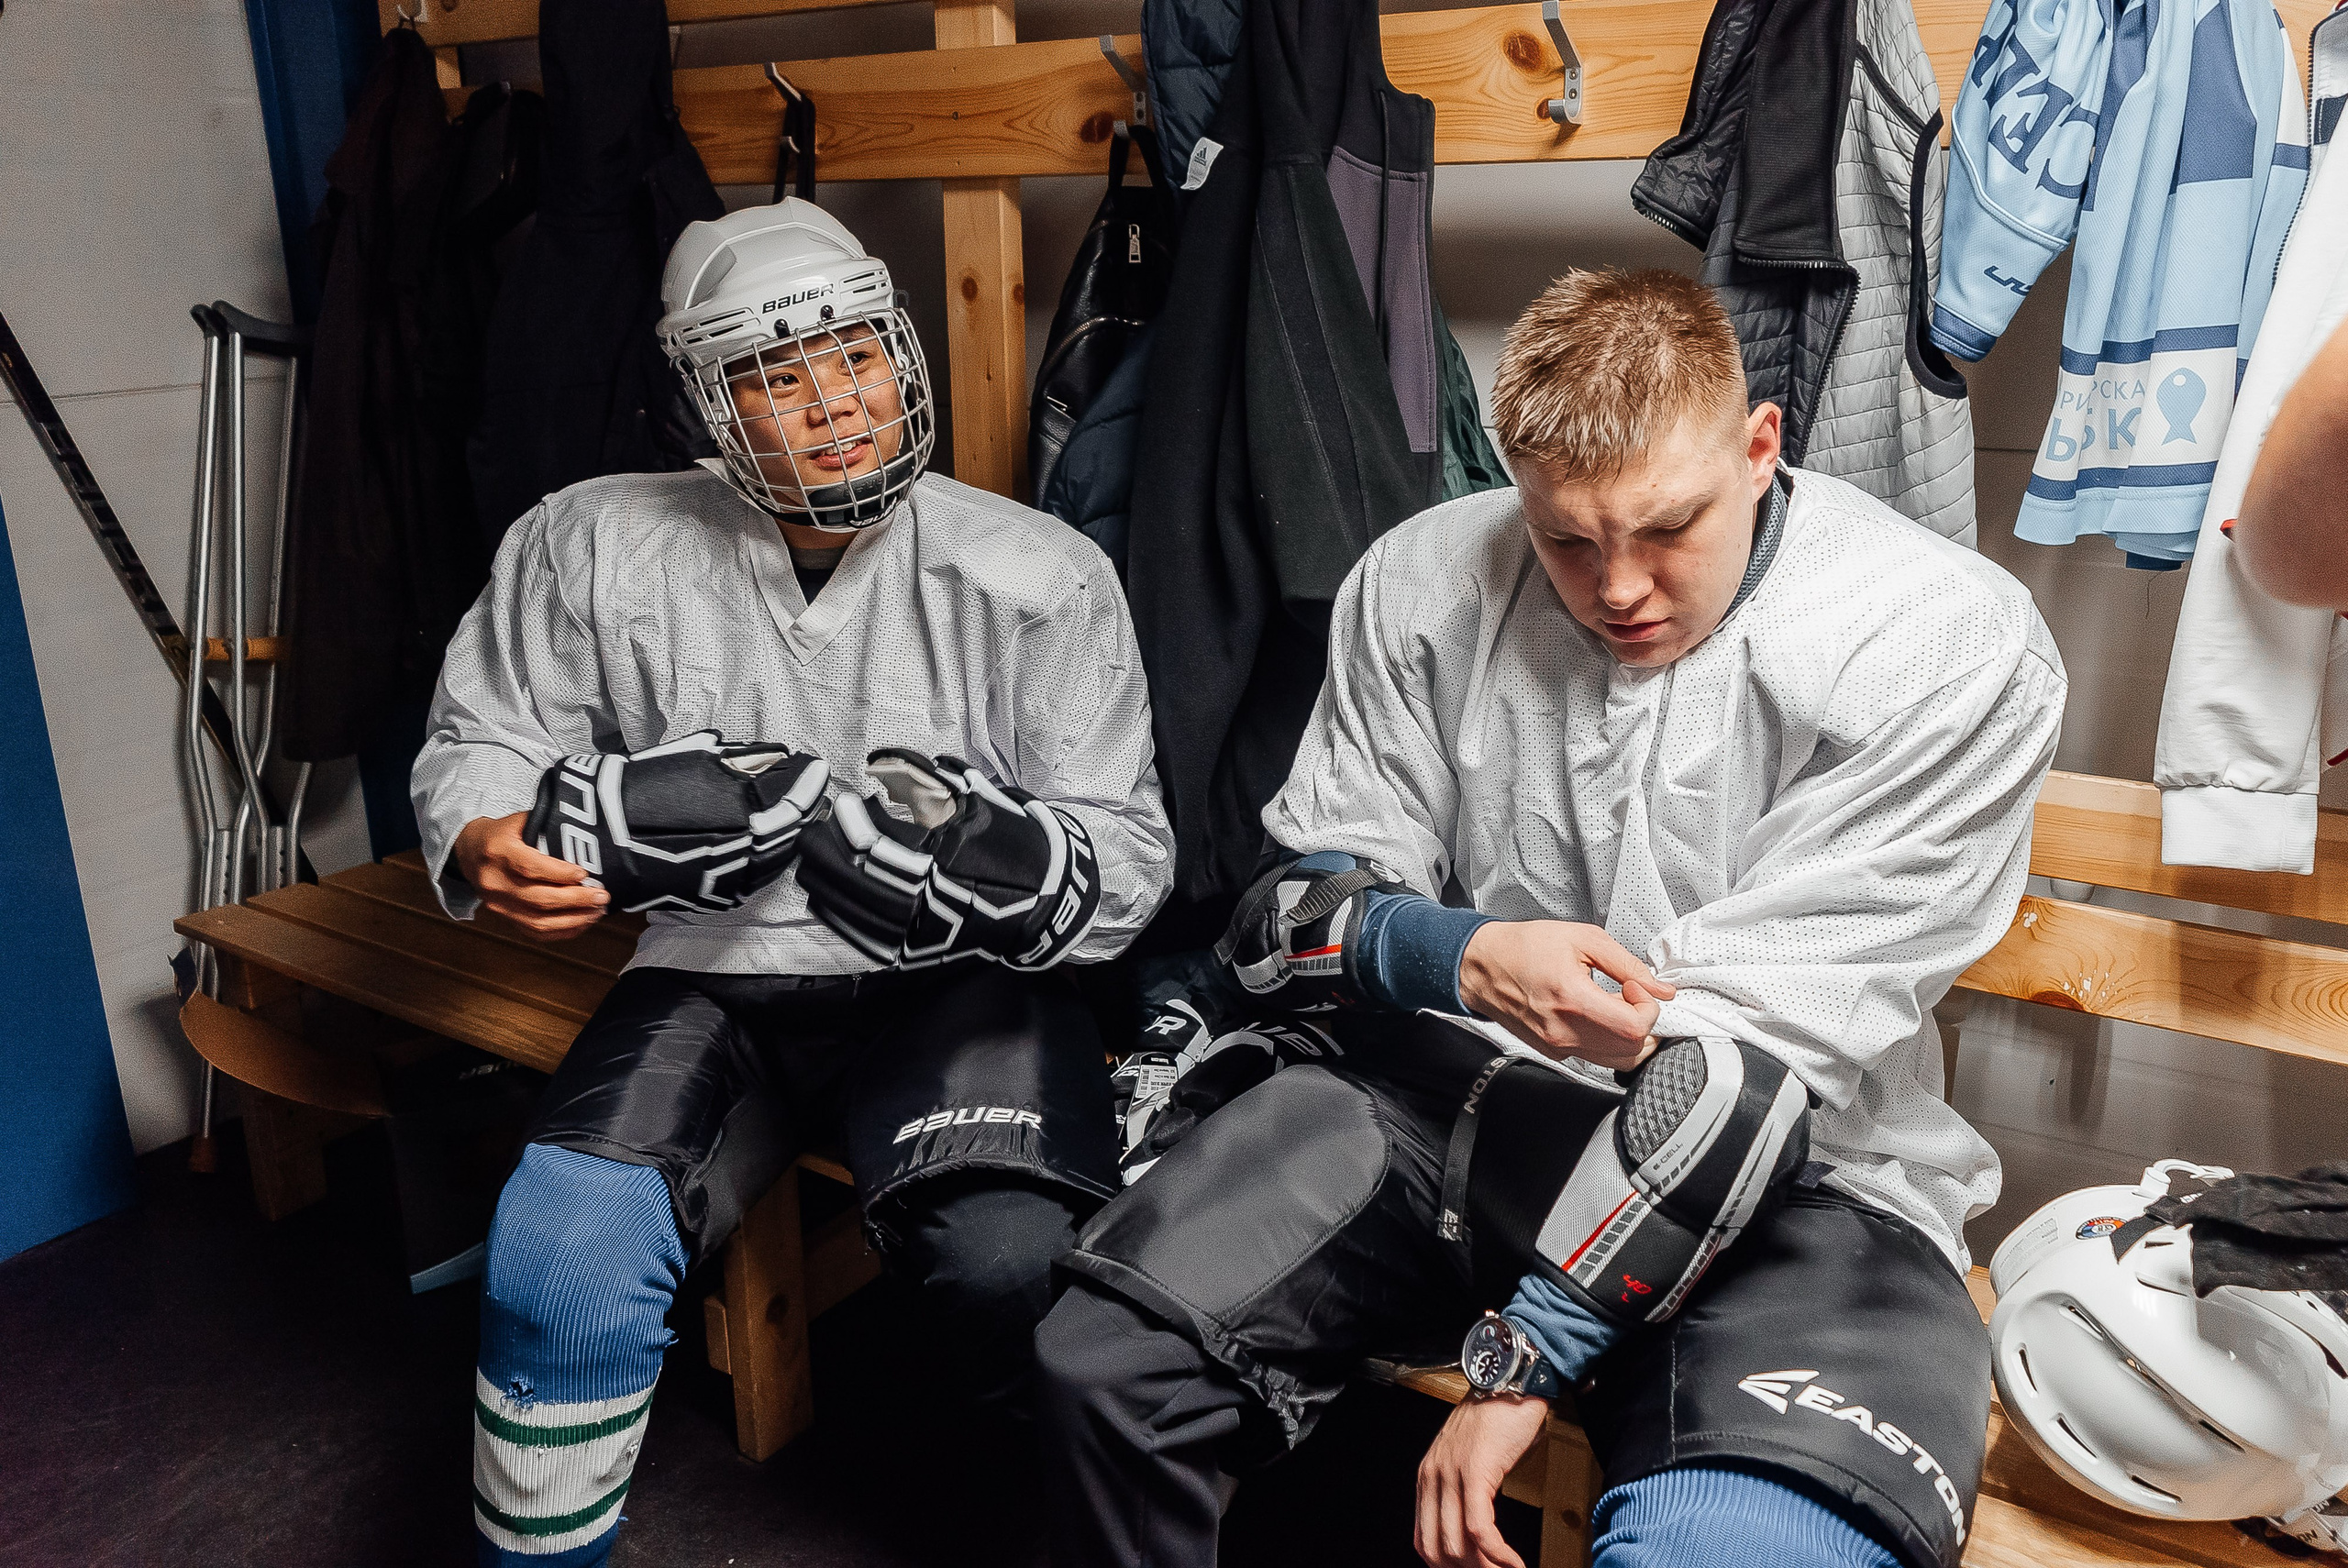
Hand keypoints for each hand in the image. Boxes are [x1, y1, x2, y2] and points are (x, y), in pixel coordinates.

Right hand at [452, 812, 608, 938]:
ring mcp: (498, 904)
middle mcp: (494, 882)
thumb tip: (585, 831)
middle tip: (602, 895)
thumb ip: (545, 824)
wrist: (468, 852)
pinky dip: (562, 931)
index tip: (584, 873)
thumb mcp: (517, 820)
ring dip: (573, 919)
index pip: (530, 867)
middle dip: (576, 899)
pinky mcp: (504, 918)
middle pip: (538, 899)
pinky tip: (582, 922)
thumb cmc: (499, 834)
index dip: (559, 873)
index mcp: (497, 852)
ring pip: (538, 921)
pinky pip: (535, 932)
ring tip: (597, 911)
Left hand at [1415, 1394, 1550, 1567]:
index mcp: (1428, 1476)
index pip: (1424, 1540)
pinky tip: (1513, 1562)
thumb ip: (1463, 1488)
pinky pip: (1480, 1529)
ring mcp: (1451, 1475)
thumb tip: (1475, 1530)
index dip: (1446, 1566)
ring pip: (1458, 1544)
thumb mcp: (1469, 1457)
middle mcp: (1433, 1477)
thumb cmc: (1497, 1417)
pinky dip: (1498, 1554)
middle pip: (1438, 1548)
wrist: (1511, 1381)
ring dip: (1486, 1567)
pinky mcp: (1475, 1473)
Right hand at [1457, 921, 1674, 1070]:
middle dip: (1643, 1022)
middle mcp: (1564, 1032)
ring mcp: (1558, 1047)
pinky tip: (1597, 1013)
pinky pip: (1596, 1056)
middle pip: (1631, 1049)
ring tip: (1615, 1005)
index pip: (1633, 1027)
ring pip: (1618, 1060)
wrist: (1483, 967)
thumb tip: (1660, 987)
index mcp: (1572, 999)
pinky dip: (1608, 1039)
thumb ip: (1627, 964)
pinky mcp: (1554, 1052)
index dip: (1648, 1007)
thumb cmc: (1524, 948)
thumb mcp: (1582, 939)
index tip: (1636, 987)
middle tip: (1631, 996)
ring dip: (1629, 1035)